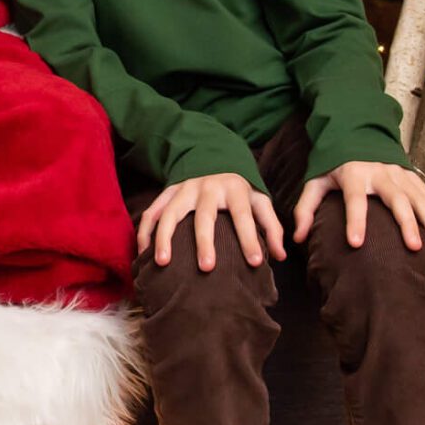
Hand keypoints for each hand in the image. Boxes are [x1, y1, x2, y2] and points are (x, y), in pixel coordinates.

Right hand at [138, 173, 284, 270]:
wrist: (212, 155)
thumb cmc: (238, 189)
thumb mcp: (259, 200)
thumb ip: (271, 226)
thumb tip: (280, 255)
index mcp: (234, 189)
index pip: (243, 216)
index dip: (250, 239)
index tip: (256, 263)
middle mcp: (206, 187)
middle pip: (204, 216)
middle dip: (204, 242)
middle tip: (207, 268)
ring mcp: (183, 189)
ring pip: (170, 213)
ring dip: (164, 237)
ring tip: (162, 263)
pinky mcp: (167, 192)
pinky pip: (151, 212)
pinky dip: (145, 231)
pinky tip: (144, 253)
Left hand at [293, 160, 424, 254]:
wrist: (357, 133)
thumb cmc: (335, 164)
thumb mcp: (315, 181)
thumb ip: (305, 209)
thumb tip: (297, 238)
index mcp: (354, 174)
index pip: (354, 200)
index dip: (355, 221)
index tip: (355, 243)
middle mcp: (380, 173)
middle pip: (397, 199)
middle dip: (406, 224)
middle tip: (412, 248)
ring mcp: (399, 174)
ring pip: (419, 199)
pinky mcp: (412, 176)